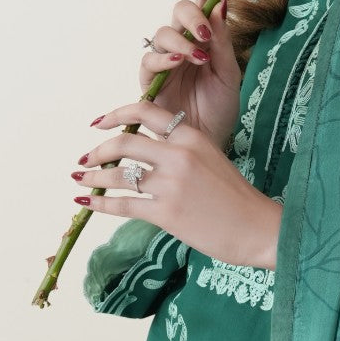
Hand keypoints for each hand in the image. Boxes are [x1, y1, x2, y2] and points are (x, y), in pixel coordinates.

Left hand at [72, 100, 281, 267]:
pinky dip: (99, 204)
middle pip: (124, 142)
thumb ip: (182, 151)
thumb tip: (147, 155)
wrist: (258, 228)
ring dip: (94, 177)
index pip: (146, 111)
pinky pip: (122, 205)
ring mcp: (171, 184)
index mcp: (191, 136)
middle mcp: (178, 155)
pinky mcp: (165, 213)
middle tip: (86, 159)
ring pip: (118, 175)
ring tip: (81, 181)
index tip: (99, 123)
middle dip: (98, 151)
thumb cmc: (237, 198)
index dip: (116, 114)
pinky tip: (87, 202)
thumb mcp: (212, 159)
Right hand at [138, 0, 241, 150]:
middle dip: (191, 14)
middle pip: (177, 12)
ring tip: (198, 55)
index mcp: (205, 40)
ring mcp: (165, 63)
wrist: (210, 143)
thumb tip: (221, 2)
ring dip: (180, 40)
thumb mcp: (229, 74)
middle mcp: (182, 45)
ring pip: (162, 34)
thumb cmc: (220, 111)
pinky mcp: (150, 82)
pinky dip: (164, 59)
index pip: (203, 6)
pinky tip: (180, 62)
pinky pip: (149, 62)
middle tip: (205, 31)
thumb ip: (223, 41)